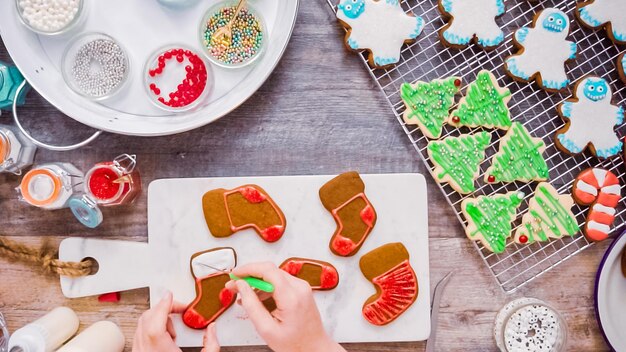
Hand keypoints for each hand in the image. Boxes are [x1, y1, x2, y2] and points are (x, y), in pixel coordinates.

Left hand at [132, 291, 220, 351]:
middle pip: (147, 319)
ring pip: (141, 326)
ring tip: (173, 330)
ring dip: (157, 320)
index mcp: (159, 351)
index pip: (156, 320)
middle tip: (179, 310)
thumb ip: (211, 345)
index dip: (163, 305)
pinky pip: (140, 336)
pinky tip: (165, 339)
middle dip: (163, 310)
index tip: (171, 296)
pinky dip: (151, 330)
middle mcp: (146, 351)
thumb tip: (212, 329)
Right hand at [225, 262, 345, 351]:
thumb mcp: (266, 329)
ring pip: (274, 276)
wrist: (314, 348)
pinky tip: (256, 299)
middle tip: (233, 285)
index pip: (267, 271)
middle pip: (270, 270)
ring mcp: (302, 287)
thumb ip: (251, 305)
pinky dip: (266, 288)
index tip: (234, 274)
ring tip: (242, 296)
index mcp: (291, 297)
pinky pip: (280, 282)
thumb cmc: (295, 343)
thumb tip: (241, 286)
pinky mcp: (300, 290)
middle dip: (249, 275)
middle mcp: (299, 288)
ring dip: (256, 282)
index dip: (248, 269)